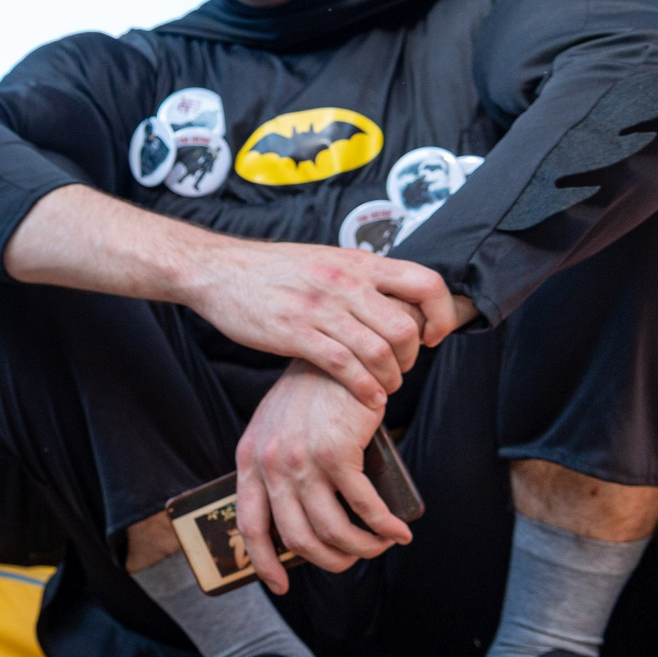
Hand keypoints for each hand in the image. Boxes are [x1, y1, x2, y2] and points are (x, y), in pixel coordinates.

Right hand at [180, 242, 458, 407]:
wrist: (218, 270)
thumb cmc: (270, 270)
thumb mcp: (324, 259)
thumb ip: (357, 277)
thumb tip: (391, 298)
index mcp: (357, 263)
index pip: (425, 283)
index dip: (439, 314)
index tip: (432, 335)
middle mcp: (345, 283)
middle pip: (405, 326)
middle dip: (411, 357)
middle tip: (401, 368)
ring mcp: (320, 308)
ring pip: (378, 351)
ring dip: (390, 378)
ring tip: (384, 388)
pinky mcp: (295, 333)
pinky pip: (344, 367)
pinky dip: (363, 387)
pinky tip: (366, 397)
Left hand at [234, 362, 412, 593]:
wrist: (339, 351)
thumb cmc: (314, 394)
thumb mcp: (280, 429)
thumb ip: (277, 466)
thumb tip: (297, 516)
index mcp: (250, 461)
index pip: (250, 525)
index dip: (264, 562)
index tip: (281, 586)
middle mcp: (270, 464)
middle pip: (297, 538)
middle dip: (331, 560)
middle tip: (355, 559)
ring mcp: (302, 460)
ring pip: (332, 530)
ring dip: (362, 547)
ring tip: (382, 543)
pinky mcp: (338, 452)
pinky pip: (364, 507)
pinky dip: (384, 527)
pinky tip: (398, 532)